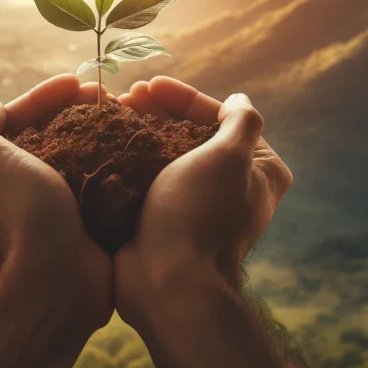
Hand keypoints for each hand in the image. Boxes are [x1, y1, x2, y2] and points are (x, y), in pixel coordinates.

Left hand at [0, 74, 112, 330]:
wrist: (54, 283)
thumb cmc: (15, 215)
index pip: (4, 121)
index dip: (40, 98)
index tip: (74, 83)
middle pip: (37, 137)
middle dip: (70, 112)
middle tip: (106, 96)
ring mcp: (37, 212)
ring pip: (66, 159)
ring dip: (92, 135)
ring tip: (120, 116)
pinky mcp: (70, 227)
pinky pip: (88, 185)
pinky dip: (105, 164)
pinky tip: (125, 148)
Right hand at [115, 77, 292, 312]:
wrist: (168, 282)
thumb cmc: (202, 214)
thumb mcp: (232, 156)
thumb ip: (242, 122)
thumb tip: (240, 100)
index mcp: (260, 170)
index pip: (221, 118)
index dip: (184, 98)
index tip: (149, 85)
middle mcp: (232, 185)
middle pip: (192, 133)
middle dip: (157, 111)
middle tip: (124, 97)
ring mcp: (196, 203)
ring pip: (166, 153)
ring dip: (140, 131)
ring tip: (111, 115)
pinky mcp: (165, 218)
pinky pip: (148, 177)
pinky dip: (129, 157)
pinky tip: (107, 141)